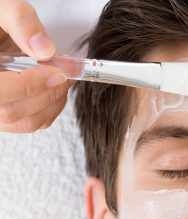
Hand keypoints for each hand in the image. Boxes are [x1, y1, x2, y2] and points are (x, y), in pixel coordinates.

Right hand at [0, 0, 70, 132]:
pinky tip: (55, 87)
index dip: (31, 85)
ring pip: (26, 122)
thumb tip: (45, 49)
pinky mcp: (8, 114)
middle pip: (13, 112)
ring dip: (53, 102)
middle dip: (47, 93)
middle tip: (65, 74)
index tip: (56, 72)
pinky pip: (32, 122)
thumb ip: (20, 22)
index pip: (0, 93)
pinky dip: (51, 107)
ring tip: (61, 78)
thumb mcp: (1, 8)